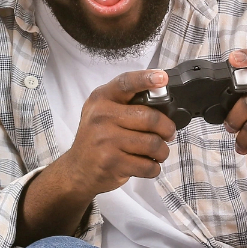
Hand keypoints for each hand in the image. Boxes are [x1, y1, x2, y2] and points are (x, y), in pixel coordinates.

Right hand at [62, 69, 177, 195]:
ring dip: (162, 151)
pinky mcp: (111, 162)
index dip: (145, 79)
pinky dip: (154, 168)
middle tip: (168, 133)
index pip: (126, 83)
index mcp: (102, 99)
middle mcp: (101, 116)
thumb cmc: (97, 139)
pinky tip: (147, 165)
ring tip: (158, 152)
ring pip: (152, 143)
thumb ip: (126, 104)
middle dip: (167, 128)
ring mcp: (105, 140)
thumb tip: (162, 101)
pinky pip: (147, 165)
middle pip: (150, 117)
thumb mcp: (103, 113)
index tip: (162, 78)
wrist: (78, 169)